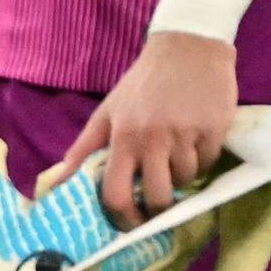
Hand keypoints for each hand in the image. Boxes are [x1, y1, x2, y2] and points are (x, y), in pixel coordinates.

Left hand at [43, 30, 232, 226]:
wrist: (187, 46)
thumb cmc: (143, 83)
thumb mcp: (108, 111)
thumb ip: (84, 149)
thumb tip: (56, 183)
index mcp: (122, 136)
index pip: (115, 192)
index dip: (123, 217)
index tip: (130, 224)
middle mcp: (152, 137)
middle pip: (158, 197)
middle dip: (159, 207)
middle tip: (160, 202)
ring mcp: (185, 134)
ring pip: (186, 180)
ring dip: (183, 176)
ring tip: (178, 154)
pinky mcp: (214, 128)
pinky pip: (209, 162)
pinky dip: (203, 157)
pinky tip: (197, 138)